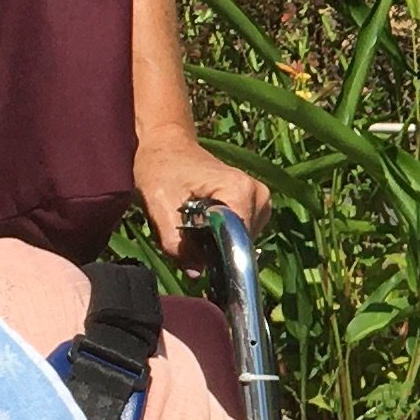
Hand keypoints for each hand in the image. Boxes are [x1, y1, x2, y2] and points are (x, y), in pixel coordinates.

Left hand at [137, 131, 267, 249]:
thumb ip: (175, 242)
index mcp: (240, 190)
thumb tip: (197, 273)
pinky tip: (203, 224)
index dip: (216, 257)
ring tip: (192, 226)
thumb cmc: (161, 167)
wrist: (167, 145)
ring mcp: (261, 201)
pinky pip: (242, 235)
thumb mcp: (158, 203)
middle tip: (185, 236)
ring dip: (216, 244)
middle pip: (241, 244)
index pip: (239, 241)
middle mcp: (259, 195)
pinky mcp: (257, 206)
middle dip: (213, 250)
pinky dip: (221, 237)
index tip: (193, 257)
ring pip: (242, 242)